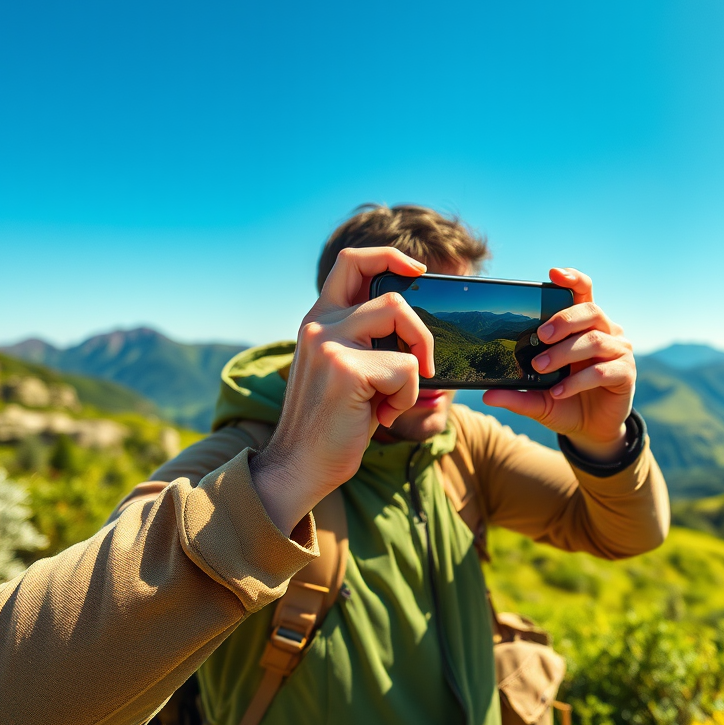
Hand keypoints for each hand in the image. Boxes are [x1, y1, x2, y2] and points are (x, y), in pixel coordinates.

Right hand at [250, 247, 433, 533]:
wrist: (300, 467)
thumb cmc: (333, 425)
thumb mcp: (348, 371)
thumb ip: (369, 342)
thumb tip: (418, 326)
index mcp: (319, 320)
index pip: (351, 261)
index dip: (390, 257)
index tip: (418, 271)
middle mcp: (320, 324)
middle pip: (391, 294)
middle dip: (421, 331)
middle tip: (423, 365)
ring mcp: (329, 344)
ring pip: (401, 321)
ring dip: (415, 366)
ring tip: (394, 397)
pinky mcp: (344, 369)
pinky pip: (406, 368)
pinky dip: (405, 397)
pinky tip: (381, 416)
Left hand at [483, 267, 634, 462]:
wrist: (590, 430)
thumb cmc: (566, 402)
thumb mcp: (538, 398)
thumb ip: (517, 394)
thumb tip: (487, 395)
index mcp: (584, 326)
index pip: (583, 292)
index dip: (572, 279)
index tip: (553, 273)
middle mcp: (606, 332)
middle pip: (590, 310)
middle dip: (563, 320)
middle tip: (539, 335)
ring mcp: (619, 352)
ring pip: (594, 340)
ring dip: (564, 352)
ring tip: (541, 366)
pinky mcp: (625, 374)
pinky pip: (602, 370)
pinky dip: (578, 381)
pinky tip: (560, 391)